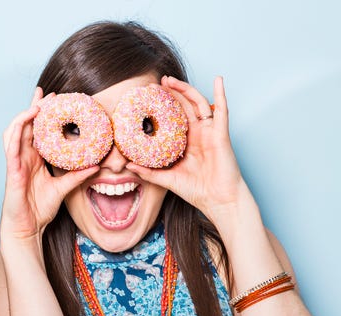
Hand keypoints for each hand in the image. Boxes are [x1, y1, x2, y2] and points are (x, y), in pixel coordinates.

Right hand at [1, 87, 97, 240]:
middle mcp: (23, 156)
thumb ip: (77, 176)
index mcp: (33, 159)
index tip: (55, 99)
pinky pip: (12, 145)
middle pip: (26, 125)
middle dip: (35, 106)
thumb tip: (98, 166)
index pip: (37, 130)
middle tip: (48, 94)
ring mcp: (16, 161)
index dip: (43, 114)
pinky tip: (27, 118)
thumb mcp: (63, 188)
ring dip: (25, 114)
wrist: (27, 228)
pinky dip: (18, 129)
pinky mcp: (12, 169)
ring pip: (15, 130)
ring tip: (39, 103)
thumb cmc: (39, 210)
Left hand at [126, 76, 248, 220]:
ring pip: (197, 103)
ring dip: (185, 89)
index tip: (146, 98)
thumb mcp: (166, 179)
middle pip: (183, 106)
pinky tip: (219, 80)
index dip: (161, 106)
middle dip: (169, 93)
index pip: (172, 118)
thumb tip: (127, 165)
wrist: (218, 201)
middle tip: (153, 84)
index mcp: (186, 141)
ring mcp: (210, 132)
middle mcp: (198, 133)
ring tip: (170, 80)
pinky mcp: (221, 134)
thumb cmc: (196, 191)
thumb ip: (148, 172)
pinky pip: (222, 110)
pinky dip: (221, 94)